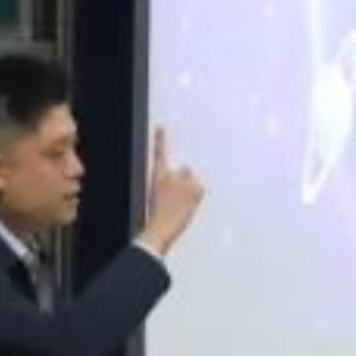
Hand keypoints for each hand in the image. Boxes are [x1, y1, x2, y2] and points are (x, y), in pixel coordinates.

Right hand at [141, 126, 206, 254]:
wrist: (159, 229)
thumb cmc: (157, 217)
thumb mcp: (156, 198)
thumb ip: (170, 188)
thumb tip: (181, 182)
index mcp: (157, 175)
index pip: (160, 153)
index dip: (161, 139)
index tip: (162, 127)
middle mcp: (170, 174)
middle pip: (185, 171)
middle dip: (185, 182)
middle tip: (176, 199)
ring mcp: (182, 181)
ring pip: (193, 181)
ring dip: (191, 190)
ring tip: (180, 205)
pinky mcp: (192, 188)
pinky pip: (199, 188)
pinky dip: (196, 195)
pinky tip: (187, 205)